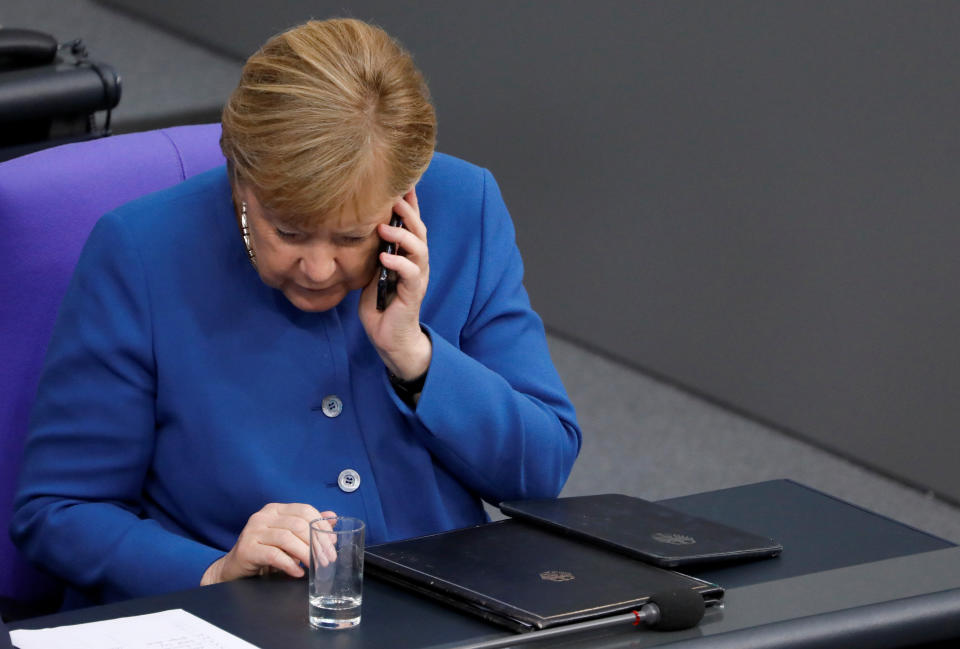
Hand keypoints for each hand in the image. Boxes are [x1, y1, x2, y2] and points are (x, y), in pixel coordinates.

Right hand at [200, 503, 335, 585]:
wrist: (235, 567)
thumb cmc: (264, 551)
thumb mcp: (288, 537)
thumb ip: (308, 526)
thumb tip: (332, 517)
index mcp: (275, 509)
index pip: (305, 510)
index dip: (321, 526)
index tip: (332, 543)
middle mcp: (263, 516)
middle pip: (298, 525)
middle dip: (317, 543)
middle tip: (327, 559)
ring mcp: (253, 531)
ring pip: (287, 539)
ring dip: (305, 554)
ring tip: (315, 566)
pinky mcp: (247, 549)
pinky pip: (273, 555)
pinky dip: (289, 564)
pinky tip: (298, 572)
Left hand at [359, 187, 431, 380]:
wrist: (390, 338)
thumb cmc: (380, 304)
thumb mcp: (372, 271)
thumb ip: (371, 250)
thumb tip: (352, 227)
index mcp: (406, 255)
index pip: (410, 223)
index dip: (408, 202)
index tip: (401, 180)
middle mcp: (416, 262)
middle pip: (419, 229)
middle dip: (408, 211)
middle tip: (394, 196)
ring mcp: (417, 277)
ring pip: (419, 248)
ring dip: (402, 235)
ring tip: (384, 227)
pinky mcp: (413, 294)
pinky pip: (411, 274)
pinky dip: (399, 263)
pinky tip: (384, 257)